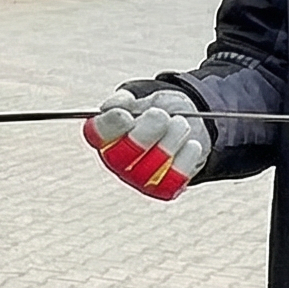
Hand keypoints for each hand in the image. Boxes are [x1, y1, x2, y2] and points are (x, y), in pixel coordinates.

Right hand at [84, 87, 210, 200]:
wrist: (186, 124)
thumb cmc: (159, 110)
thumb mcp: (144, 98)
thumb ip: (126, 101)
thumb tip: (114, 108)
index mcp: (107, 135)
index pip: (96, 135)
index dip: (109, 127)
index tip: (126, 115)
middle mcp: (117, 160)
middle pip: (120, 157)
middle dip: (144, 134)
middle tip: (162, 115)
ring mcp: (138, 178)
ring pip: (147, 170)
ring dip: (169, 142)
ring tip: (180, 124)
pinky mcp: (162, 189)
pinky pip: (171, 182)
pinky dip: (185, 161)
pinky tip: (192, 145)